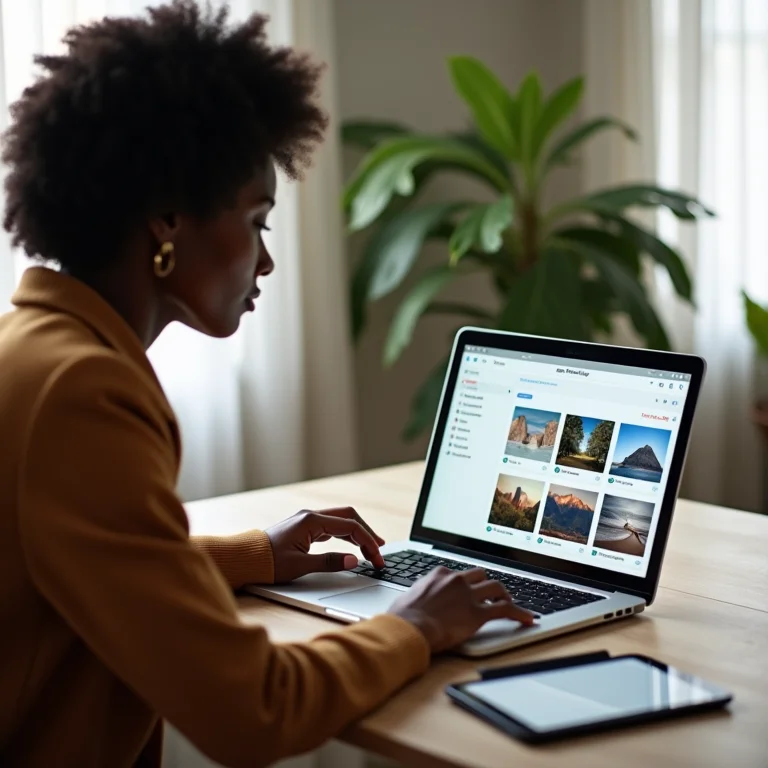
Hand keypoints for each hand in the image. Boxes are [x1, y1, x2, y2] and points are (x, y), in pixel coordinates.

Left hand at [265, 507, 385, 582]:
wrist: (245, 559)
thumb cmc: (268, 563)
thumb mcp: (300, 566)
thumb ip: (329, 562)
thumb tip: (354, 561)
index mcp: (311, 521)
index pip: (350, 527)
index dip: (368, 543)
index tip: (377, 559)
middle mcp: (310, 516)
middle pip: (349, 517)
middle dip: (367, 533)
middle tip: (379, 551)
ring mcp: (307, 520)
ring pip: (341, 520)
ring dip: (357, 533)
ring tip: (371, 548)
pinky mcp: (304, 527)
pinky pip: (331, 526)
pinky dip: (345, 534)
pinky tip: (351, 545)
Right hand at [387, 566, 536, 652]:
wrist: (409, 628)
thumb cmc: (402, 618)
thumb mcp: (407, 599)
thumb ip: (419, 596)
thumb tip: (414, 603)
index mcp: (439, 575)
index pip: (459, 574)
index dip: (466, 584)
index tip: (468, 591)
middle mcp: (456, 580)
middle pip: (480, 575)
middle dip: (487, 585)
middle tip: (491, 595)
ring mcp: (469, 595)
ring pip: (496, 587)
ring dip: (504, 594)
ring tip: (508, 603)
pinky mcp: (478, 613)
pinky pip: (506, 609)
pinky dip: (519, 613)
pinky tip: (527, 618)